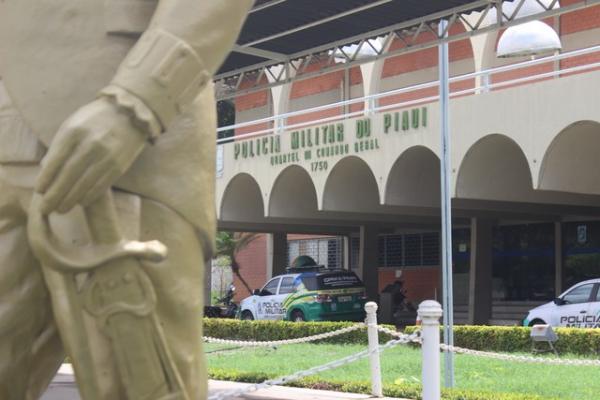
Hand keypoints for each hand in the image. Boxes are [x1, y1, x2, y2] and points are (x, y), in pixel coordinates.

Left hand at [36, 98, 146, 213]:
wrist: (130, 113)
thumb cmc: (95, 119)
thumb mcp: (73, 124)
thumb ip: (59, 145)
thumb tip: (45, 170)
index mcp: (74, 132)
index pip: (56, 160)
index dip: (46, 178)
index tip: (39, 191)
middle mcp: (90, 145)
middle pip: (69, 176)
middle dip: (55, 195)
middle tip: (45, 209)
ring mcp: (107, 157)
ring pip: (85, 184)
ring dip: (71, 200)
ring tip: (60, 210)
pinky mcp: (119, 166)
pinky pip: (101, 185)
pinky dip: (89, 196)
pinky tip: (81, 202)